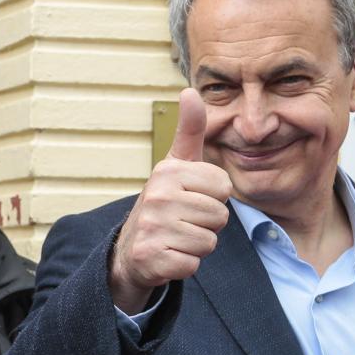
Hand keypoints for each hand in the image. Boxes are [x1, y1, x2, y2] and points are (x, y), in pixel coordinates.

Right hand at [107, 87, 232, 312]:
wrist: (130, 250)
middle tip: (182, 222)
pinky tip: (168, 256)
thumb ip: (189, 130)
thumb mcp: (176, 165)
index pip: (224, 188)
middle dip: (206, 224)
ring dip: (196, 245)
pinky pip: (193, 264)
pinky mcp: (151, 258)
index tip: (190, 199)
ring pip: (209, 242)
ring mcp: (152, 228)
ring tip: (175, 238)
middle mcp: (156, 196)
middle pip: (220, 216)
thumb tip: (190, 89)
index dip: (213, 198)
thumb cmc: (164, 204)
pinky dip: (184, 265)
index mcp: (167, 171)